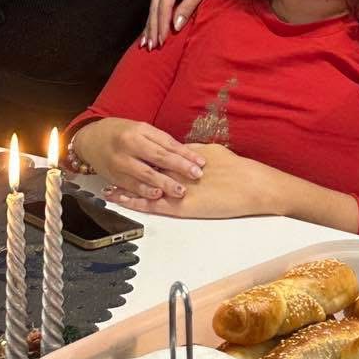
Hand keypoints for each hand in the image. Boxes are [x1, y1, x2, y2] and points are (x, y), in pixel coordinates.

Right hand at [71, 118, 206, 200]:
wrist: (90, 139)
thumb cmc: (120, 132)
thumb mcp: (141, 129)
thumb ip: (160, 141)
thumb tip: (184, 154)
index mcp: (139, 131)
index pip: (167, 144)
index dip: (185, 154)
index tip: (200, 162)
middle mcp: (129, 146)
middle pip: (158, 158)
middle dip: (179, 168)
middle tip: (196, 176)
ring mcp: (120, 162)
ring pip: (145, 174)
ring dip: (164, 183)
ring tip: (179, 190)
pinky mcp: (114, 176)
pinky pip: (131, 186)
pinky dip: (145, 192)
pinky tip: (157, 195)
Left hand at [105, 144, 274, 219]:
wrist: (250, 185)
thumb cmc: (238, 170)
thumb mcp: (214, 154)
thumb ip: (195, 154)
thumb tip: (185, 152)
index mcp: (184, 156)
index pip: (157, 154)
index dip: (141, 156)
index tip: (127, 154)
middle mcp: (176, 170)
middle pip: (146, 168)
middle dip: (128, 169)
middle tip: (110, 168)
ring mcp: (177, 188)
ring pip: (145, 187)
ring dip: (126, 187)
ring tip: (107, 188)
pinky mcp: (181, 206)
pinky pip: (153, 204)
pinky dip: (137, 203)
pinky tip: (123, 203)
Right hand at [142, 0, 217, 46]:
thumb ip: (188, 6)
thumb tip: (176, 25)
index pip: (164, 7)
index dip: (162, 25)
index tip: (162, 41)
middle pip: (154, 9)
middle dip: (153, 29)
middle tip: (152, 47)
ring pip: (152, 8)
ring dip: (149, 26)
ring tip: (146, 44)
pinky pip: (154, 4)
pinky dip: (151, 18)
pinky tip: (147, 31)